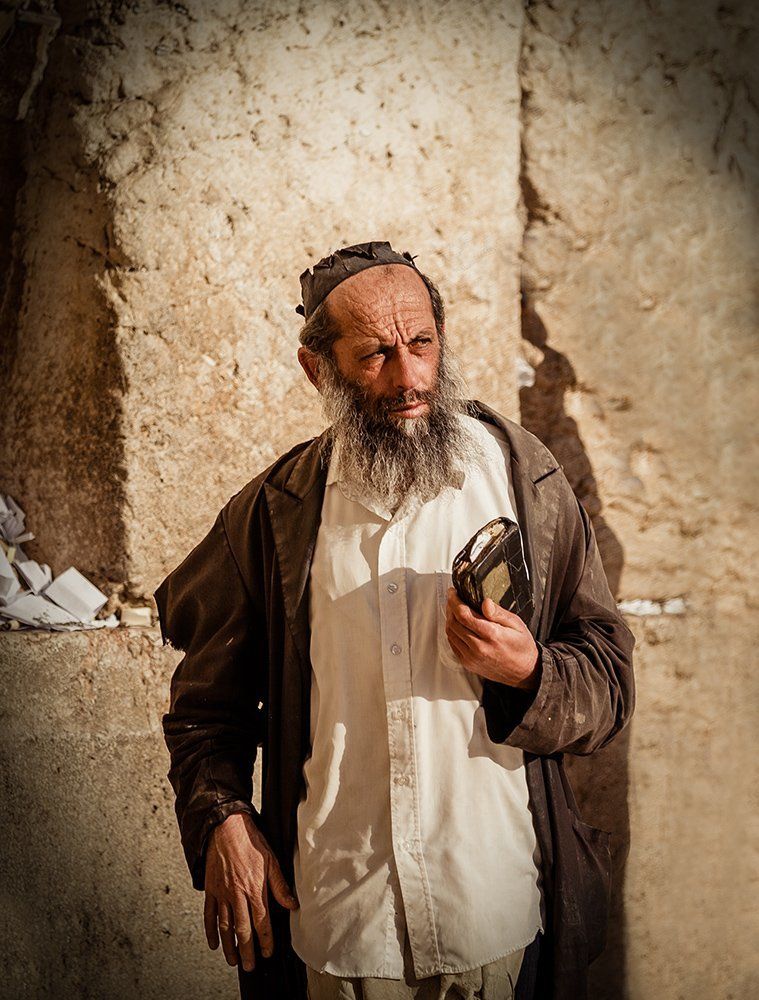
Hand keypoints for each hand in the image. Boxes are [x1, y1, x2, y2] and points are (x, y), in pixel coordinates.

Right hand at [203, 812, 298, 971]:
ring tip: (233, 961)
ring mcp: (221, 893)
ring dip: (229, 946)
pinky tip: (214, 943)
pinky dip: (211, 931)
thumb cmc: (251, 841)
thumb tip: (292, 905)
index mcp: (254, 888)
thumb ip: (280, 885)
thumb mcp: (271, 860)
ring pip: (225, 926)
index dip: (266, 940)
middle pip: (242, 930)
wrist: (225, 827)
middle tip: (250, 966)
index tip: (268, 953)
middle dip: (247, 951)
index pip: (261, 922)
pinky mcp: (210, 889)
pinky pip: (209, 915)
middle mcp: (237, 894)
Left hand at [445, 588, 539, 690]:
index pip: (464, 615)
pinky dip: (452, 632)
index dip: (454, 601)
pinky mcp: (468, 664)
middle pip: (454, 623)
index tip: (453, 592)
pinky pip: (453, 645)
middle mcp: (479, 648)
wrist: (524, 672)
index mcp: (491, 635)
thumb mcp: (517, 625)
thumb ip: (499, 613)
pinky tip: (457, 625)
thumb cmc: (521, 647)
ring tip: (454, 610)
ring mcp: (471, 658)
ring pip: (451, 634)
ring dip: (449, 619)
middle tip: (452, 598)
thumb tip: (485, 602)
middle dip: (450, 608)